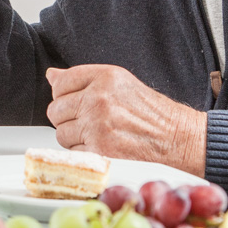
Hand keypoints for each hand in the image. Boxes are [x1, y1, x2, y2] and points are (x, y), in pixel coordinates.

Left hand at [45, 64, 206, 175]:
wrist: (176, 137)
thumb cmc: (151, 112)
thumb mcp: (120, 83)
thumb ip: (84, 79)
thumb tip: (51, 75)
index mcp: (105, 77)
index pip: (61, 82)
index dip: (63, 94)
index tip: (74, 100)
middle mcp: (99, 98)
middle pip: (55, 109)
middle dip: (67, 117)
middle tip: (88, 120)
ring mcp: (97, 125)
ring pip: (60, 133)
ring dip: (74, 137)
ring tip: (97, 133)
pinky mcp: (99, 149)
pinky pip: (72, 151)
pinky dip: (83, 152)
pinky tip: (102, 146)